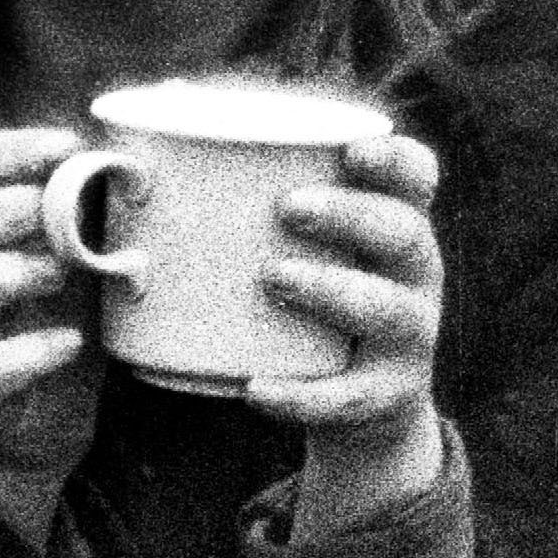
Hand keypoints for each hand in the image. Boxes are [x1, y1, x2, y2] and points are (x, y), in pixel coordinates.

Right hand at [0, 125, 99, 500]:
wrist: (53, 414)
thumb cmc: (66, 313)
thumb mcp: (84, 247)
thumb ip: (90, 201)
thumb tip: (129, 149)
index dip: (2, 152)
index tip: (63, 148)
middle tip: (48, 212)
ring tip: (59, 275)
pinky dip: (24, 356)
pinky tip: (69, 344)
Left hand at [247, 131, 446, 540]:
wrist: (360, 413)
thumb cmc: (311, 310)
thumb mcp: (302, 256)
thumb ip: (243, 205)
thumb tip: (139, 143)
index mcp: (396, 230)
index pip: (418, 179)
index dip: (395, 158)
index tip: (352, 147)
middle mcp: (417, 279)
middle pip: (405, 234)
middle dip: (351, 216)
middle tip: (289, 207)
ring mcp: (408, 342)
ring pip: (387, 310)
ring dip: (331, 289)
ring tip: (271, 278)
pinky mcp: (384, 400)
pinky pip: (345, 399)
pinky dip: (300, 396)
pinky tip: (255, 389)